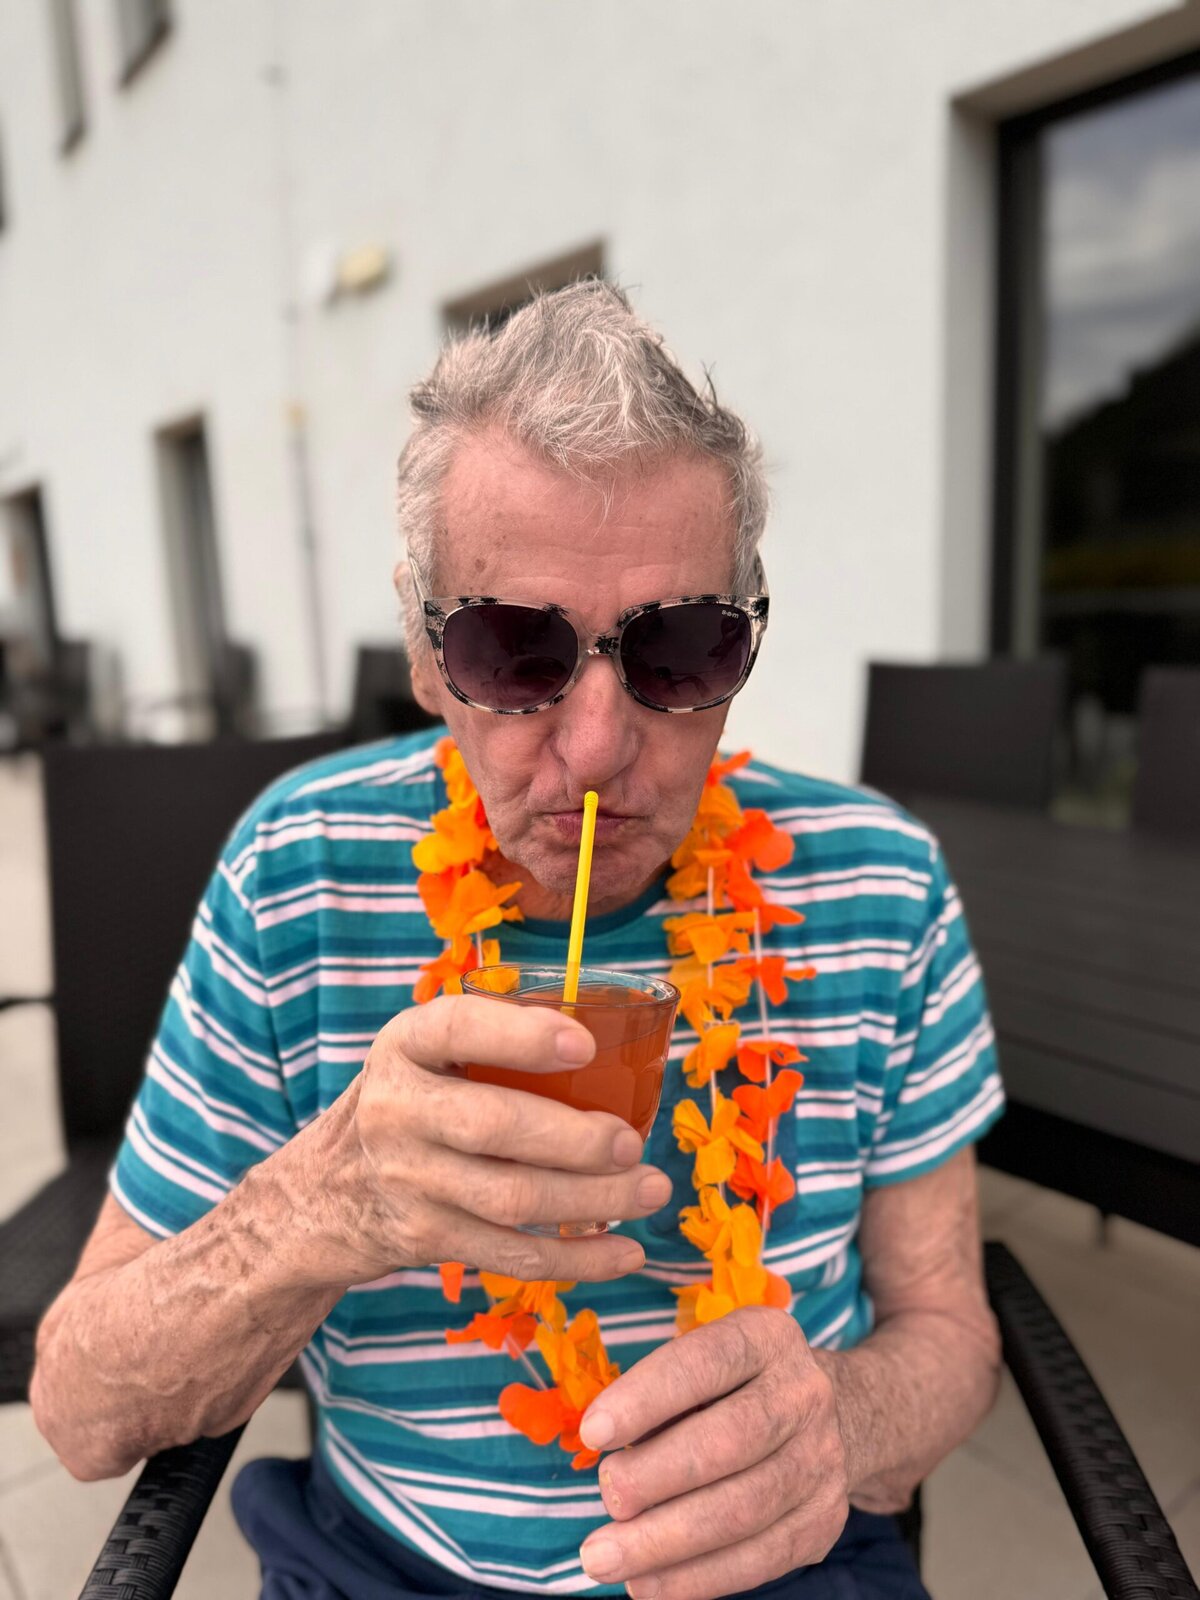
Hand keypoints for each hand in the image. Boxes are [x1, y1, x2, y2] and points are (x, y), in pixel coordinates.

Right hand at [310, 994, 671, 1284]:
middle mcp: (398, 1109)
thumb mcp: (424, 1054)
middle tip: (633, 1142)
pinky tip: (626, 1253)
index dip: (521, 1036)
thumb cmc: (411, 1102)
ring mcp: (409, 1180)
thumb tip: (617, 1042)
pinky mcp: (427, 1238)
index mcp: (406, 1045)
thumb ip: (491, 1042)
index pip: (458, 1029)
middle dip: (575, 1138)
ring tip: (650, 1190)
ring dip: (593, 1199)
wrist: (323, 1192)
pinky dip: (576, 1259)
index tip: (584, 1044)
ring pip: (512, 1197)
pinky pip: (512, 1253)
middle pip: (494, 1125)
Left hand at [577, 1308, 848, 1599]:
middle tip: (605, 1498)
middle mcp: (804, 1394)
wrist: (833, 1415)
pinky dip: (697, 1578)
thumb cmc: (733, 1387)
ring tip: (604, 1557)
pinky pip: (760, 1559)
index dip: (646, 1398)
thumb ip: (661, 1396)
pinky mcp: (826, 1521)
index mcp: (766, 1338)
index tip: (592, 1432)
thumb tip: (601, 1448)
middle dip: (656, 1476)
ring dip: (665, 1542)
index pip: (704, 1363)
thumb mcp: (705, 1362)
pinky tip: (647, 1585)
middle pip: (729, 1441)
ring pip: (743, 1510)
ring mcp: (823, 1460)